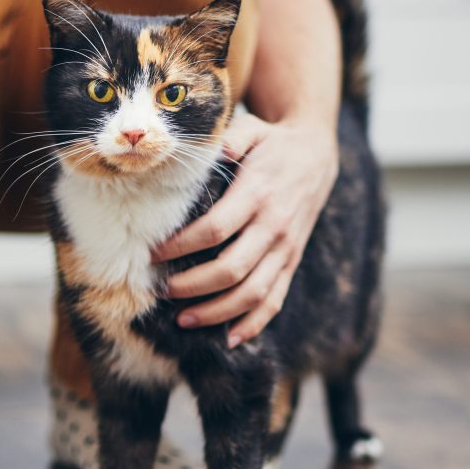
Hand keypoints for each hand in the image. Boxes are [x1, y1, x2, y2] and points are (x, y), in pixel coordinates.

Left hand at [153, 113, 338, 346]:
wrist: (316, 153)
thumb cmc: (271, 142)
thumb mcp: (251, 129)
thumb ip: (229, 140)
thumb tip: (212, 152)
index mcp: (258, 194)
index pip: (214, 230)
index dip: (181, 247)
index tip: (153, 254)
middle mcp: (274, 226)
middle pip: (231, 270)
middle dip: (191, 286)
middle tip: (161, 290)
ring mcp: (286, 249)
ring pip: (253, 293)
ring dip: (217, 312)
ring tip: (184, 320)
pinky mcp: (292, 261)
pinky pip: (275, 300)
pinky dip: (254, 324)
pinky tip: (229, 339)